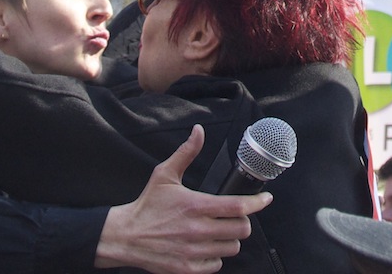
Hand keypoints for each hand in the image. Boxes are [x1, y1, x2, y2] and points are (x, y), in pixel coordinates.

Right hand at [97, 125, 270, 273]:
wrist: (125, 236)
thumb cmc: (148, 206)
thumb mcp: (165, 174)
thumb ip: (186, 153)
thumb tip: (198, 131)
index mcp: (195, 206)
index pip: (237, 206)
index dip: (257, 203)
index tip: (266, 199)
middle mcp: (197, 230)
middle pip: (241, 229)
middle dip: (242, 221)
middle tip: (234, 216)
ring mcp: (193, 251)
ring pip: (232, 248)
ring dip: (229, 239)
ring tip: (219, 231)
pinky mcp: (188, 268)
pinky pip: (216, 265)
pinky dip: (215, 256)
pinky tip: (206, 247)